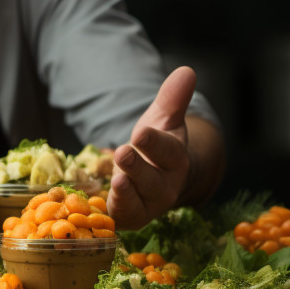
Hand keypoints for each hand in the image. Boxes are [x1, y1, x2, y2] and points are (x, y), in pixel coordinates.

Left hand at [106, 66, 195, 229]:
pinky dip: (113, 211)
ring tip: (117, 181)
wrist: (156, 178)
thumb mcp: (163, 120)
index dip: (155, 143)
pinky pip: (122, 217)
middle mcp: (165, 185)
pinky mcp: (130, 217)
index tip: (141, 132)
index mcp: (176, 160)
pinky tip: (103, 203)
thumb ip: (172, 99)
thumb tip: (187, 70)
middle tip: (123, 153)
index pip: (168, 151)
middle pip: (153, 180)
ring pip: (138, 201)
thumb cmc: (156, 147)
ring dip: (126, 193)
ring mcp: (148, 205)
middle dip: (138, 168)